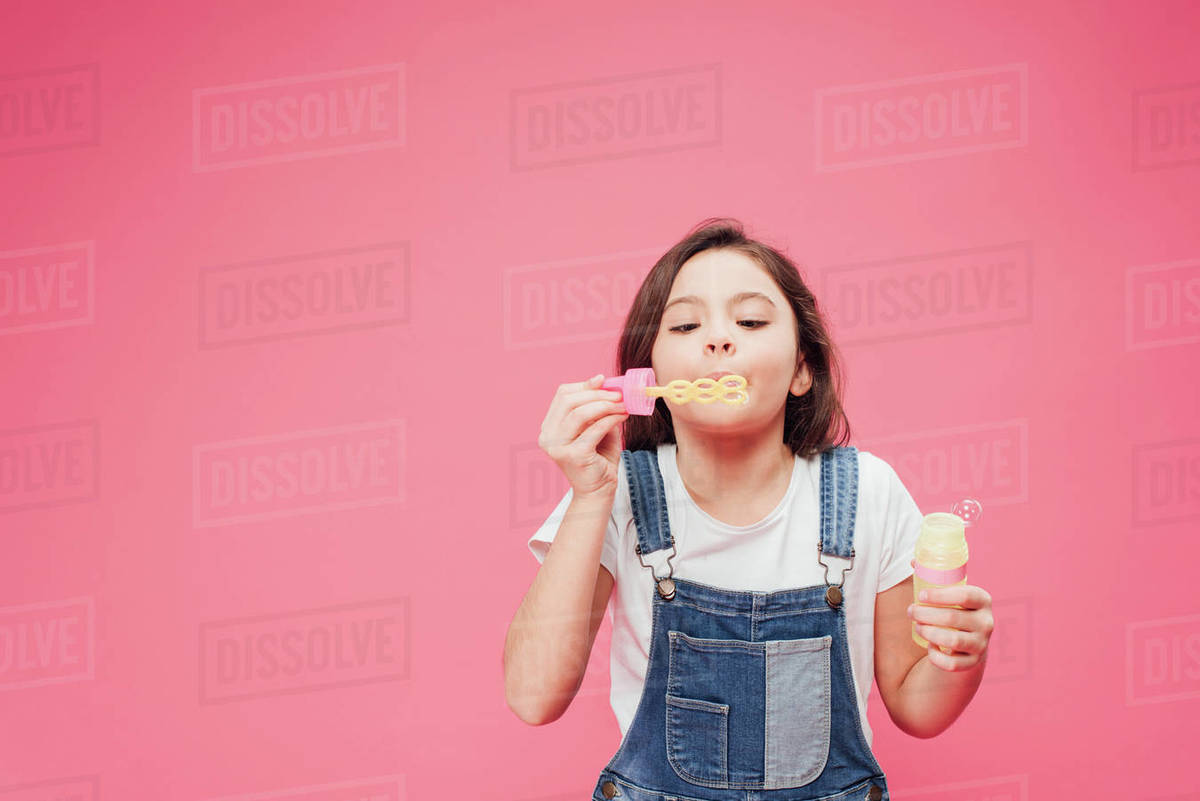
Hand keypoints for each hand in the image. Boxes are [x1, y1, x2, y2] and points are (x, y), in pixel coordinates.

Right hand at [537, 374, 629, 497]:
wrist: (598, 491)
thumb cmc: (598, 459)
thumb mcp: (596, 427)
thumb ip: (597, 408)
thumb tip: (605, 382)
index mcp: (549, 427)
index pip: (562, 396)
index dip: (584, 386)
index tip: (604, 380)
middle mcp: (548, 436)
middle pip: (569, 401)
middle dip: (597, 394)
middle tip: (619, 393)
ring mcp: (558, 447)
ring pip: (580, 413)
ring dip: (605, 405)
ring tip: (623, 404)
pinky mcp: (574, 455)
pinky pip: (594, 429)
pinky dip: (611, 419)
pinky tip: (623, 416)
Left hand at [907, 584, 993, 672]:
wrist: (968, 642)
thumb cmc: (954, 609)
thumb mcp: (949, 592)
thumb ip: (933, 576)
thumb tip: (914, 561)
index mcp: (982, 599)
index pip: (965, 595)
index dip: (940, 595)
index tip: (921, 596)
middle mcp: (986, 622)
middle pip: (953, 617)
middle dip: (925, 614)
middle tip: (910, 611)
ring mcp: (981, 644)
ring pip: (952, 640)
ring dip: (928, 632)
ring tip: (917, 626)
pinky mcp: (973, 662)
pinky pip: (951, 663)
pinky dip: (936, 656)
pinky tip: (930, 646)